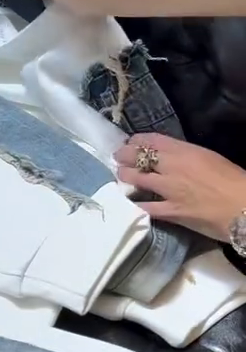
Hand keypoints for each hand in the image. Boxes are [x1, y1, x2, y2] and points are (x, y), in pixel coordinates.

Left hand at [114, 134, 245, 240]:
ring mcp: (169, 190)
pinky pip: (146, 207)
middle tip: (118, 156)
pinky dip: (135, 204)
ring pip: (137, 179)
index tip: (131, 141)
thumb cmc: (235, 181)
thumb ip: (189, 157)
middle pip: (140, 157)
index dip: (138, 140)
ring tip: (121, 175)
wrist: (244, 206)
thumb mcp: (210, 158)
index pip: (153, 141)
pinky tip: (129, 202)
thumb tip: (174, 158)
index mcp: (185, 151)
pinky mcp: (170, 212)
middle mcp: (172, 167)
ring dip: (125, 175)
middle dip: (125, 155)